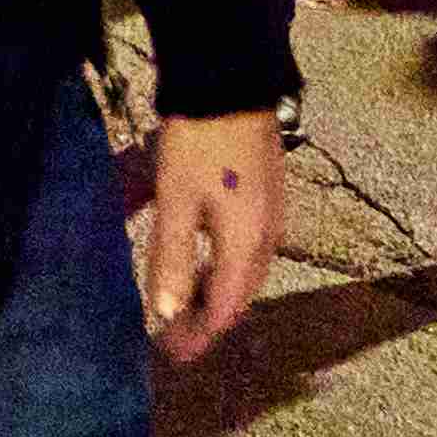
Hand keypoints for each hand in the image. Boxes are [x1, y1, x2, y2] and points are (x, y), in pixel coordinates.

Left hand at [137, 106, 286, 361]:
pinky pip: (247, 246)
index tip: (172, 355)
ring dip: (216, 291)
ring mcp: (270, 213)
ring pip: (245, 270)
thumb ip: (172, 258)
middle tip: (175, 335)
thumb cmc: (198, 143)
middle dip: (209, 318)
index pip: (225, 308)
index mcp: (247, 244)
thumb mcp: (177, 200)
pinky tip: (202, 255)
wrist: (231, 81)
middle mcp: (267, 236)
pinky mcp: (265, 193)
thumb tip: (166, 316)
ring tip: (184, 300)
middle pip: (240, 293)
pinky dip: (224, 264)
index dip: (199, 335)